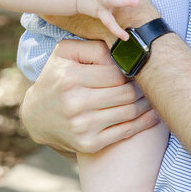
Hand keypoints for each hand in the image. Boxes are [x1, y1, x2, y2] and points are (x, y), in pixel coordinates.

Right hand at [20, 39, 160, 154]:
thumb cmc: (57, 77)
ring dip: (147, 103)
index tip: (137, 70)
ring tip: (154, 95)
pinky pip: (125, 132)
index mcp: (70, 79)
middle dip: (141, 87)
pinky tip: (154, 114)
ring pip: (129, 112)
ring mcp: (82, 127)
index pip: (116, 74)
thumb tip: (123, 52)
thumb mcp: (66, 53)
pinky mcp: (88, 144)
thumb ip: (94, 47)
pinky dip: (144, 122)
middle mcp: (74, 104)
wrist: (36, 116)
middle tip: (150, 82)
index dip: (129, 71)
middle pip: (126, 94)